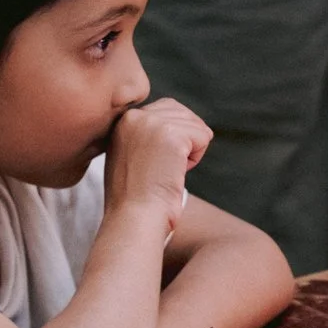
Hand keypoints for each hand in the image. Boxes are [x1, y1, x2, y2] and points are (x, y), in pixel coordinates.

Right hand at [108, 98, 212, 224]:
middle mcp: (135, 116)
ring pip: (195, 126)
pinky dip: (196, 158)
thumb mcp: (131, 155)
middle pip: (183, 113)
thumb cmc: (135, 197)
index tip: (154, 163)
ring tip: (165, 172)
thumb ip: (145, 133)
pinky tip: (175, 173)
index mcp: (123, 120)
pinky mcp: (172, 135)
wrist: (133, 219)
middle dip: (184, 141)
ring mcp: (152, 123)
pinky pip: (204, 136)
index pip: (167, 108)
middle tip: (163, 168)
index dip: (173, 138)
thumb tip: (181, 119)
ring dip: (189, 152)